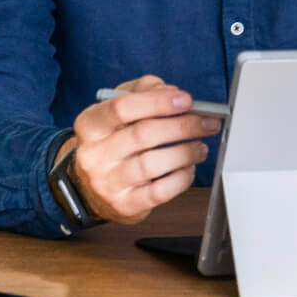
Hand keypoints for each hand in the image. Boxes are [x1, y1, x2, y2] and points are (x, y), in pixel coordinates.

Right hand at [67, 75, 216, 224]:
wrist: (92, 188)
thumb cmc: (112, 142)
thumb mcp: (118, 110)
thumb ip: (143, 91)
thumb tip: (172, 93)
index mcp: (90, 124)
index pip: (121, 107)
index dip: (158, 101)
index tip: (186, 100)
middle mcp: (94, 154)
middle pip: (143, 134)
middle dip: (182, 126)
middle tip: (207, 123)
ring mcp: (107, 183)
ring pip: (153, 164)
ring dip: (186, 152)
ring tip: (200, 146)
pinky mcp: (124, 205)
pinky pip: (160, 192)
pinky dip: (182, 178)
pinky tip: (188, 168)